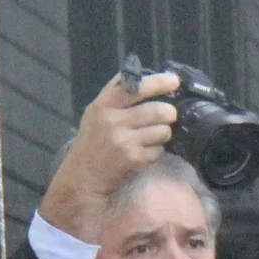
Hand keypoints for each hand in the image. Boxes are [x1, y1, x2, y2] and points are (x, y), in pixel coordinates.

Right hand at [37, 69, 182, 241]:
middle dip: (169, 113)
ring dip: (164, 133)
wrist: (83, 177)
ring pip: (163, 130)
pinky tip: (145, 152)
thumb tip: (147, 82)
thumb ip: (117, 98)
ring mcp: (125, 140)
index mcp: (103, 105)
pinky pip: (159, 150)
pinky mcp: (134, 158)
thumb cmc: (92, 143)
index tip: (175, 81)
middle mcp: (114, 120)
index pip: (135, 87)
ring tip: (154, 136)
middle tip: (169, 115)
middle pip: (157, 110)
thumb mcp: (96, 114)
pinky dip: (156, 151)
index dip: (158, 82)